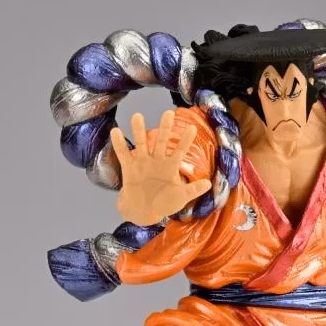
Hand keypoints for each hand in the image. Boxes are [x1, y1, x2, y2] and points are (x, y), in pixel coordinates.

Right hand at [110, 111, 211, 225]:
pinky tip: (116, 131)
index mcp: (170, 166)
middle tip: (168, 113)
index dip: (185, 140)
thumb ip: (192, 190)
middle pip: (161, 141)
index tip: (192, 128)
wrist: (143, 211)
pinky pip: (124, 154)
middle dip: (164, 128)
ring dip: (139, 130)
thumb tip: (209, 184)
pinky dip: (119, 144)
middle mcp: (157, 160)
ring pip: (141, 143)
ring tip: (138, 116)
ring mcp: (142, 162)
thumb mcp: (180, 198)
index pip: (180, 150)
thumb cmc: (163, 204)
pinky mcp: (129, 167)